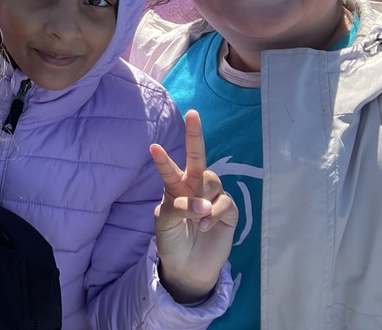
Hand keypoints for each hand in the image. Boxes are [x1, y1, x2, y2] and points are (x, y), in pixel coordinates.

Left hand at [150, 110, 236, 303]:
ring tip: (197, 220)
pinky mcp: (228, 210)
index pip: (168, 169)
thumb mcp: (166, 222)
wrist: (188, 266)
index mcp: (175, 187)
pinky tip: (206, 225)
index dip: (162, 159)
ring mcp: (212, 196)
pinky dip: (215, 212)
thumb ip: (180, 207)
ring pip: (212, 181)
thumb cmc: (172, 239)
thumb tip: (203, 205)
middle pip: (198, 156)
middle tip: (193, 114)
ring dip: (203, 200)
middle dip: (195, 134)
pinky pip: (225, 201)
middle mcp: (194, 186)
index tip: (153, 147)